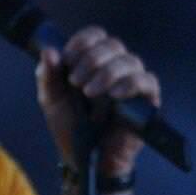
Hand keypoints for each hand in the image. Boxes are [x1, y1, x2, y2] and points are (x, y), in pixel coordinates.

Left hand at [36, 26, 161, 175]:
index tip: (67, 60)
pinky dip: (130, 83)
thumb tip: (49, 51)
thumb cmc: (70, 127)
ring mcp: (132, 83)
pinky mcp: (146, 101)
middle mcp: (114, 68)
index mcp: (92, 62)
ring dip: (106, 72)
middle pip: (113, 44)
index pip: (95, 35)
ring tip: (89, 92)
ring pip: (130, 60)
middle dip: (91, 59)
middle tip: (75, 81)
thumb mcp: (51, 100)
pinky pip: (148, 81)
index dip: (82, 42)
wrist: (83, 159)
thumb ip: (48, 75)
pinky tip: (113, 95)